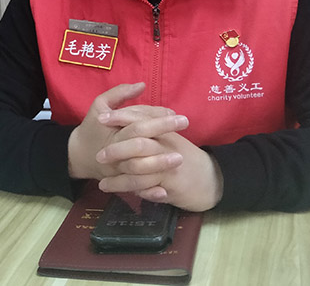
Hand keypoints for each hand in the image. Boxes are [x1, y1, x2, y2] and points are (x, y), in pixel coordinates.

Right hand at [67, 82, 184, 180]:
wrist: (78, 156)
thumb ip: (120, 94)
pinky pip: (136, 189)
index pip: (139, 123)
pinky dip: (150, 192)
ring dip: (160, 166)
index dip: (158, 118)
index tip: (176, 114)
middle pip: (142, 144)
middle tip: (186, 127)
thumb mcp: (100, 105)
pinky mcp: (120, 183)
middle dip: (164, 136)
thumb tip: (142, 85)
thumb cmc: (91, 128)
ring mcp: (118, 170)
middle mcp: (117, 151)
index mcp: (114, 131)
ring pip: (139, 170)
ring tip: (181, 159)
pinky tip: (165, 191)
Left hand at [96, 127, 223, 211]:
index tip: (102, 118)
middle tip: (99, 156)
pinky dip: (132, 191)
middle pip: (139, 141)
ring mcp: (169, 164)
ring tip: (101, 184)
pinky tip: (120, 196)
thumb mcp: (169, 140)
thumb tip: (129, 115)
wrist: (210, 179)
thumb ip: (151, 127)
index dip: (121, 116)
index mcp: (165, 130)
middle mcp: (167, 144)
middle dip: (117, 148)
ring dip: (119, 178)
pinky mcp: (171, 183)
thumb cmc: (184, 158)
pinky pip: (147, 187)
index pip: (141, 118)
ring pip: (140, 168)